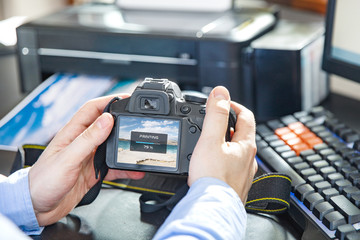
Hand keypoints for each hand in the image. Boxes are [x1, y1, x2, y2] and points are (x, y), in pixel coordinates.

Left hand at [29, 94, 144, 225]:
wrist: (37, 207)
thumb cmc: (43, 181)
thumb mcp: (68, 158)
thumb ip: (88, 139)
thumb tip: (107, 120)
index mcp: (72, 133)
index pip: (93, 109)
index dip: (109, 100)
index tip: (126, 98)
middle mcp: (81, 143)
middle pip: (106, 125)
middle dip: (122, 121)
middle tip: (136, 121)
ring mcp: (88, 157)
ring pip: (111, 146)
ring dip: (124, 146)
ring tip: (137, 147)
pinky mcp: (92, 172)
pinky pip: (112, 166)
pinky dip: (124, 168)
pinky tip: (133, 171)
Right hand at [188, 86, 257, 202]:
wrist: (212, 209)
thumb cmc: (212, 179)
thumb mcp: (211, 140)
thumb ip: (216, 114)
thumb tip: (221, 92)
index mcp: (246, 145)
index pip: (246, 116)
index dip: (234, 105)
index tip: (222, 103)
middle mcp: (249, 159)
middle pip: (243, 133)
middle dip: (229, 124)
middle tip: (212, 122)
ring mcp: (244, 173)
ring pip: (238, 151)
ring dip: (226, 142)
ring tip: (210, 143)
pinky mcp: (236, 185)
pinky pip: (233, 166)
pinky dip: (224, 159)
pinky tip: (213, 165)